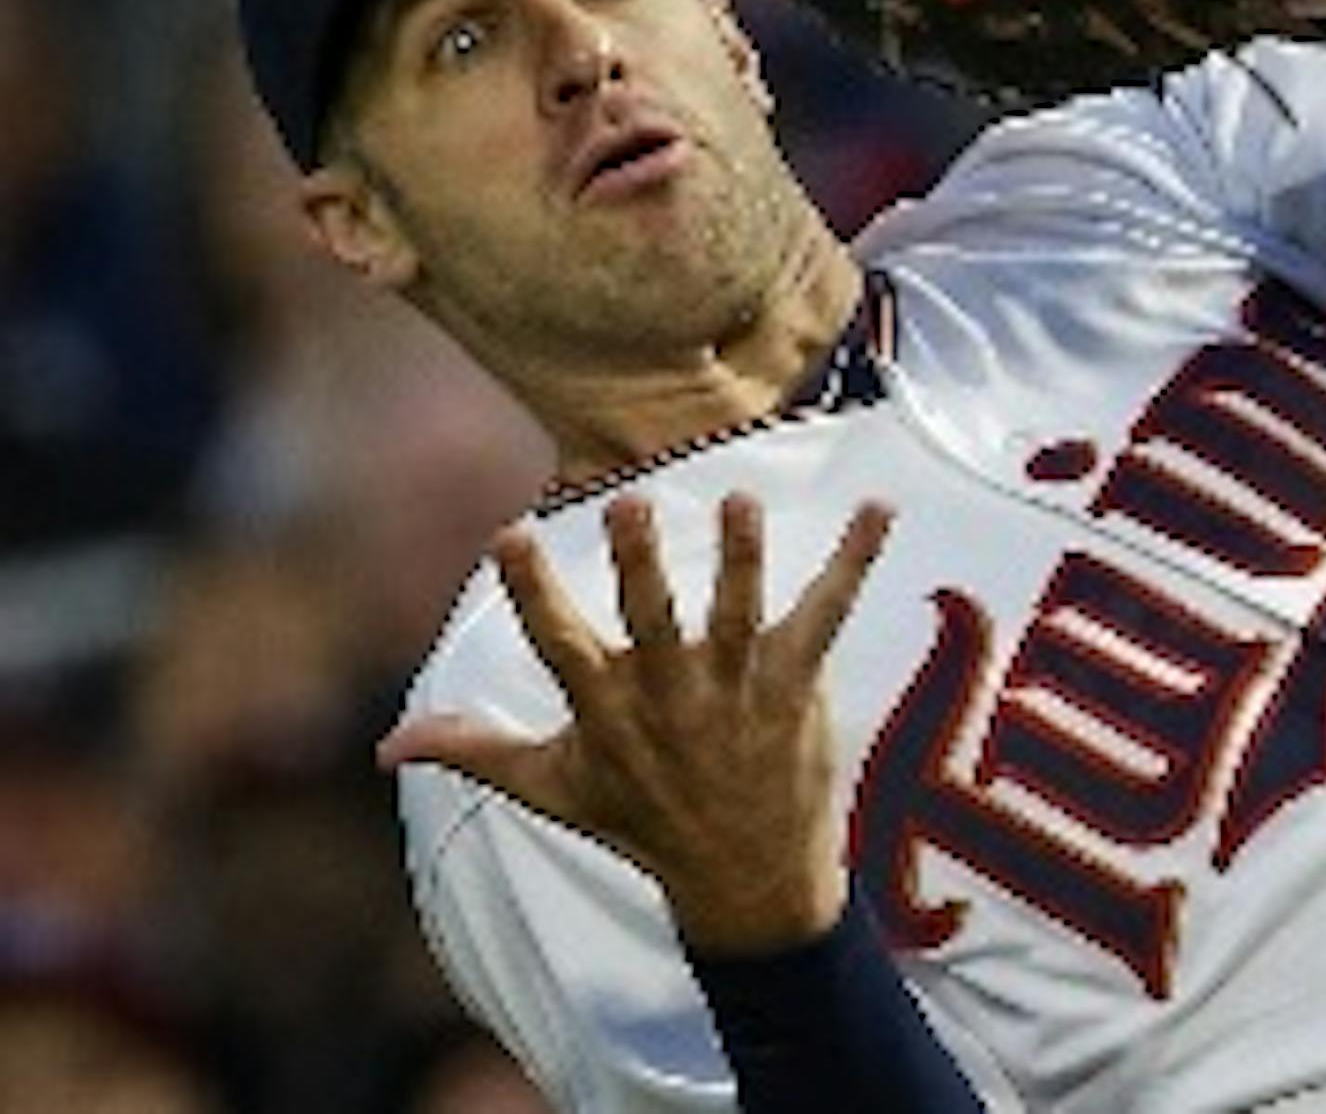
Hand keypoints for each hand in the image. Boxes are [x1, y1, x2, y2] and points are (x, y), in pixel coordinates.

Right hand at [378, 491, 892, 955]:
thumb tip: (386, 744)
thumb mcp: (554, 789)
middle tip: (630, 503)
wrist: (745, 883)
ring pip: (738, 616)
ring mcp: (737, 691)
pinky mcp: (796, 686)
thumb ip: (477, 750)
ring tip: (740, 500)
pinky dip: (855, 561)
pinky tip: (880, 509)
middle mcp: (671, 697)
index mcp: (607, 710)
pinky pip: (828, 614)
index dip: (533, 590)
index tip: (511, 533)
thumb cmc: (642, 823)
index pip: (559, 643)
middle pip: (653, 623)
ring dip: (742, 559)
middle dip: (641, 566)